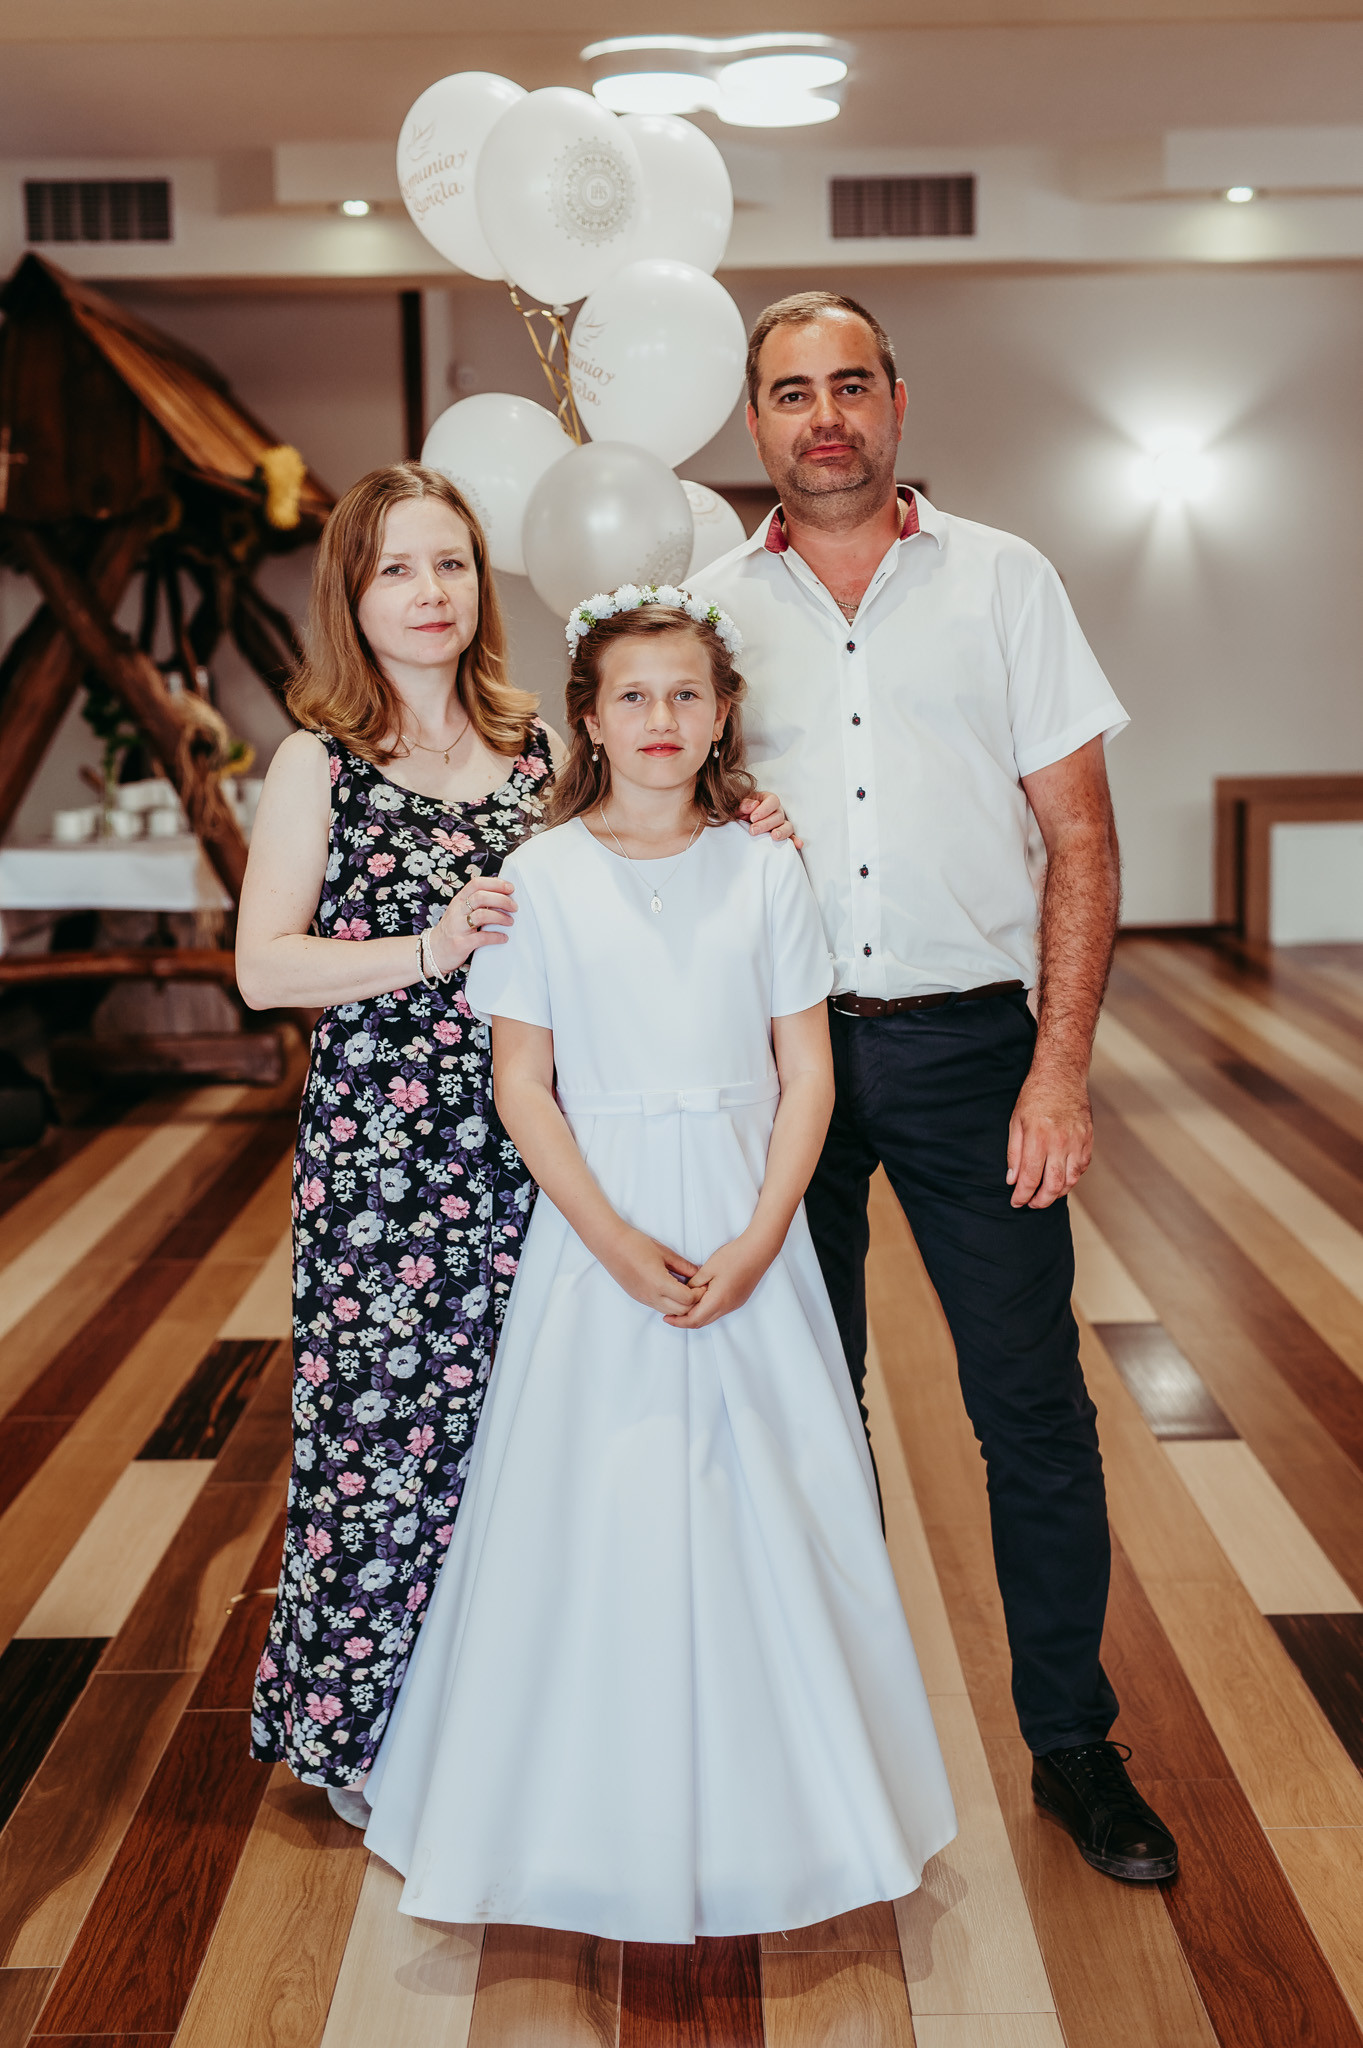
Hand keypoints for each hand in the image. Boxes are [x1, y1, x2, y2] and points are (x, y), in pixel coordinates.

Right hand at [429, 873, 515, 973]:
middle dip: (501, 900)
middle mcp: (457, 911)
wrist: (433, 951)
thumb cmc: (452, 930)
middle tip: (514, 907)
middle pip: (481, 897)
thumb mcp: (460, 911)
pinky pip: (481, 937)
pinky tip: (503, 937)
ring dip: (500, 917)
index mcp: (458, 900)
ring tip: (510, 921)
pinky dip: (496, 936)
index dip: (495, 883)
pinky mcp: (461, 944)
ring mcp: (457, 927)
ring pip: (481, 915)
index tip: (510, 888)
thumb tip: (502, 895)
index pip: (477, 884)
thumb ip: (475, 903)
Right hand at [601, 1226, 700, 1314]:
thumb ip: (683, 1266)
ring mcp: (644, 1299)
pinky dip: (670, 1305)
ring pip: (670, 1313)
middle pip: (681, 1311)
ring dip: (681, 1306)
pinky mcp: (638, 1298)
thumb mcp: (664, 1252)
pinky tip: (672, 1291)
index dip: (699, 1294)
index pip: (687, 1299)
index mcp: (660, 1283)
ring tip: (686, 1291)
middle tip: (699, 1290)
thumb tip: (699, 1274)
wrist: (611, 1245)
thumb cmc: (636, 1244)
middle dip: (693, 1303)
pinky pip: (659, 1307)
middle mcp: (651, 1296)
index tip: (703, 1285)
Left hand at [663, 1228, 776, 1328]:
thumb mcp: (708, 1269)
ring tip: (683, 1307)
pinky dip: (706, 1310)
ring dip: (696, 1315)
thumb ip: (694, 1284)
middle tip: (671, 1315)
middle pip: (702, 1322)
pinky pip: (719, 1310)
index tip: (666, 1318)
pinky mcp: (739, 1299)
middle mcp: (727, 1307)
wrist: (759, 1251)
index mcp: (717, 1301)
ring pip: (711, 1317)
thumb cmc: (734, 1257)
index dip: (678, 1321)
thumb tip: (685, 1292)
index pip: (694, 1320)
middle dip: (685, 1321)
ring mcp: (734, 1304)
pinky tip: (700, 1300)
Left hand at [739, 790, 800, 848]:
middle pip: (778, 815)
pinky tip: (798, 844)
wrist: (741, 821)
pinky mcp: (783, 834)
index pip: (772, 801)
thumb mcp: (739, 805)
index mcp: (767, 800)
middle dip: (766, 824)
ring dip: (782, 832)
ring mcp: (781, 823)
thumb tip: (753, 805)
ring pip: (787, 826)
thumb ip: (745, 804)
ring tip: (774, 836)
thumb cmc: (741, 811)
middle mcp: (777, 811)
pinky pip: (791, 837)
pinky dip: (795, 841)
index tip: (753, 818)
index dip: (764, 809)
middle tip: (753, 830)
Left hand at [1006, 1066, 1092, 1208]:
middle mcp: (1060, 1143)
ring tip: (1045, 1195)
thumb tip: (1012, 1179)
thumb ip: (1014, 1153)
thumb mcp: (1016, 1121)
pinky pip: (1081, 1168)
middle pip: (1053, 1185)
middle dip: (1040, 1201)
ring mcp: (1077, 1142)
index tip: (1016, 1202)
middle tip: (1031, 1204)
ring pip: (1070, 1180)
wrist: (1061, 1074)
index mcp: (1038, 1138)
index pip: (1030, 1178)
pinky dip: (1071, 1179)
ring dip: (1057, 1193)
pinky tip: (1061, 1180)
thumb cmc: (1035, 1095)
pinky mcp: (1088, 1139)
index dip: (1022, 1195)